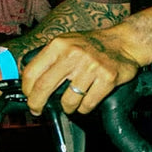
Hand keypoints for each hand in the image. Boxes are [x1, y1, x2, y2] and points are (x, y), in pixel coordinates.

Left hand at [22, 32, 139, 115]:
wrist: (124, 42)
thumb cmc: (93, 44)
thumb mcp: (67, 42)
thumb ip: (50, 57)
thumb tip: (30, 81)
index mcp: (60, 45)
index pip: (33, 71)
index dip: (27, 89)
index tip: (28, 96)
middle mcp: (74, 54)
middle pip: (45, 87)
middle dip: (37, 103)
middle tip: (37, 110)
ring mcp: (91, 67)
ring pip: (69, 100)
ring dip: (67, 108)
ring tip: (70, 105)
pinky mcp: (107, 78)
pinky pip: (88, 104)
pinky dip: (84, 108)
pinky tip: (85, 104)